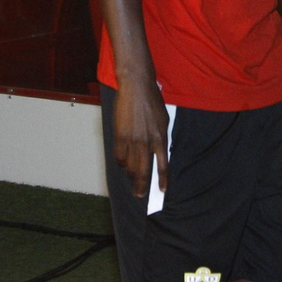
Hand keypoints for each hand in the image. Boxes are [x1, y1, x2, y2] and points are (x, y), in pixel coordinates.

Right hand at [112, 76, 169, 198]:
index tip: (162, 191)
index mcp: (161, 138)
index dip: (162, 181)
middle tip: (139, 195)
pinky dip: (120, 162)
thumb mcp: (163, 120)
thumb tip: (158, 155)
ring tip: (131, 176)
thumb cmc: (152, 101)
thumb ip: (161, 138)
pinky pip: (118, 156)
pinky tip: (122, 161)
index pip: (163, 166)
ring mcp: (132, 140)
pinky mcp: (119, 135)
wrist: (136, 87)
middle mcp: (147, 142)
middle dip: (141, 186)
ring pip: (129, 166)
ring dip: (130, 174)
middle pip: (143, 171)